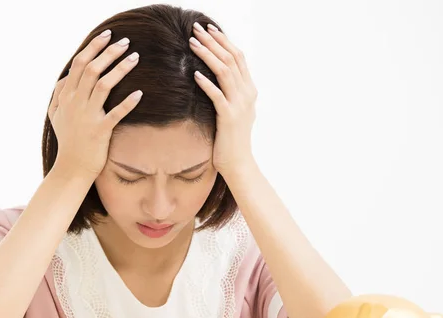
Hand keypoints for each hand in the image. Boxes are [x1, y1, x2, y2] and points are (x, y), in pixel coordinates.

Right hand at [48, 31, 142, 177]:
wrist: (71, 168)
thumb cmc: (67, 141)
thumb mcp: (55, 115)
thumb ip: (58, 94)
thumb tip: (66, 76)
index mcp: (66, 96)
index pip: (79, 64)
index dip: (93, 47)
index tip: (107, 36)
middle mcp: (75, 103)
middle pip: (92, 69)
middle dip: (109, 52)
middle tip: (126, 42)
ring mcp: (87, 116)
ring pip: (104, 85)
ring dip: (120, 68)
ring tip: (135, 57)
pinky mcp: (100, 131)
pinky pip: (116, 114)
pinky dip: (128, 103)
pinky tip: (140, 94)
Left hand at [189, 22, 257, 175]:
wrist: (238, 163)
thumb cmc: (231, 139)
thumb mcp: (234, 111)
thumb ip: (230, 93)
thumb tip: (215, 76)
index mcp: (250, 90)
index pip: (238, 57)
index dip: (224, 40)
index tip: (208, 28)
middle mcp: (247, 94)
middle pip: (231, 59)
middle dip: (213, 41)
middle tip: (196, 29)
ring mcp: (240, 105)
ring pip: (225, 72)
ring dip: (207, 55)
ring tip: (192, 44)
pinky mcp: (229, 117)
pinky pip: (217, 95)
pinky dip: (206, 83)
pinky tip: (194, 73)